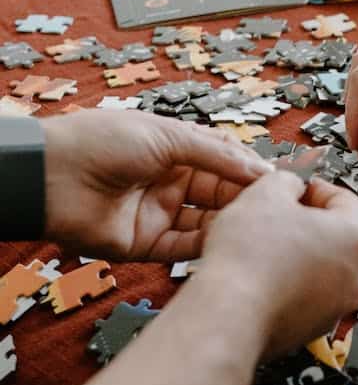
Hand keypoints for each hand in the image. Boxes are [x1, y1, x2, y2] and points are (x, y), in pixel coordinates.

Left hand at [41, 110, 274, 260]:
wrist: (51, 176)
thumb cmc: (102, 141)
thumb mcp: (167, 135)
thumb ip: (217, 154)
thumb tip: (261, 170)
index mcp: (175, 151)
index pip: (224, 163)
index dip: (250, 172)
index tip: (279, 182)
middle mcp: (171, 183)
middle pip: (220, 194)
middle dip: (246, 200)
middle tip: (275, 208)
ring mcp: (160, 214)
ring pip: (207, 223)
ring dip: (230, 224)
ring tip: (257, 226)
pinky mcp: (148, 245)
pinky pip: (184, 248)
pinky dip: (206, 246)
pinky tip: (229, 242)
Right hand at [201, 170, 357, 354]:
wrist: (229, 315)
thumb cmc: (250, 262)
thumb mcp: (266, 194)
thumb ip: (287, 181)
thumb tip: (291, 186)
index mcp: (354, 240)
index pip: (346, 200)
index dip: (317, 188)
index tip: (298, 187)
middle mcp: (354, 277)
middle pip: (336, 237)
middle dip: (306, 223)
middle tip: (276, 215)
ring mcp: (336, 307)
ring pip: (321, 270)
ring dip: (297, 255)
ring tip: (263, 248)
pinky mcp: (312, 328)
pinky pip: (305, 297)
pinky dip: (288, 285)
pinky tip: (261, 277)